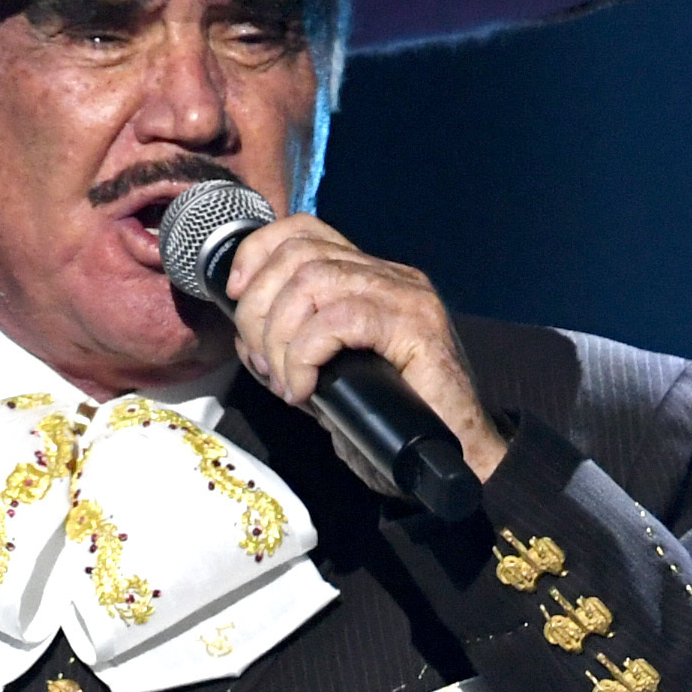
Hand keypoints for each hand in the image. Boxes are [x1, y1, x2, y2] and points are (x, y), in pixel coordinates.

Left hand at [212, 215, 506, 487]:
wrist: (454, 460)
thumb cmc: (394, 426)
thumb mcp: (327, 382)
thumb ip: (292, 351)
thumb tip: (245, 337)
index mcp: (370, 279)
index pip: (305, 231)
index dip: (258, 253)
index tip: (236, 298)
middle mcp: (391, 277)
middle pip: (299, 254)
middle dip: (258, 307)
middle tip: (259, 360)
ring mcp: (406, 297)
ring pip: (313, 281)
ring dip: (278, 335)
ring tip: (283, 381)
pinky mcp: (416, 326)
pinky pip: (338, 319)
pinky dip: (304, 355)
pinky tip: (303, 390)